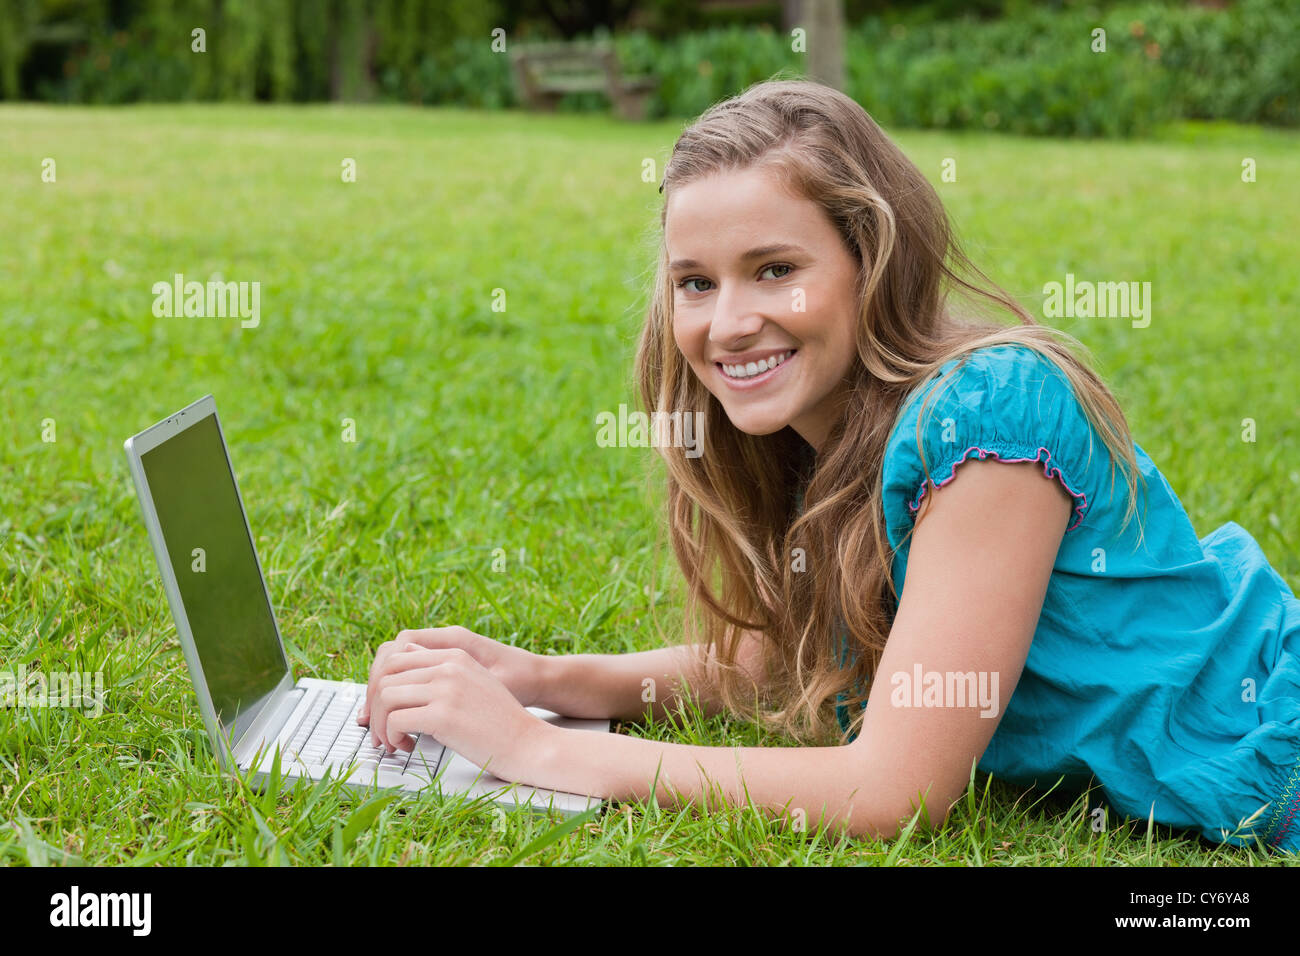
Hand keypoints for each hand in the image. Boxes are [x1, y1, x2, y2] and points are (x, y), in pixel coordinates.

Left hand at [361, 644, 553, 783]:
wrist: (529, 743)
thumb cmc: (501, 721)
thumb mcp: (475, 682)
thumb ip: (444, 672)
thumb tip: (404, 676)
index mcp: (455, 654)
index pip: (397, 656)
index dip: (381, 685)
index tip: (383, 709)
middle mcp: (449, 665)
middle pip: (385, 676)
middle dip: (375, 707)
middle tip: (381, 730)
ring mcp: (446, 688)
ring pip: (385, 698)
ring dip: (381, 724)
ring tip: (393, 741)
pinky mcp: (443, 715)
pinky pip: (395, 720)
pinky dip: (392, 737)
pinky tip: (407, 746)